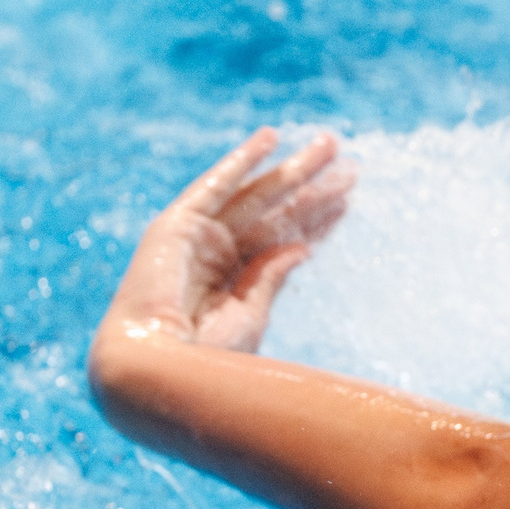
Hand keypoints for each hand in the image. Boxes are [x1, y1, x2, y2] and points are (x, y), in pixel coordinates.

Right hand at [102, 128, 354, 353]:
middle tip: (352, 165)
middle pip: (277, 213)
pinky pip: (216, 186)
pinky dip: (241, 161)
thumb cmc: (204, 359)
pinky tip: (271, 139)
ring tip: (330, 145)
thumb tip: (303, 246)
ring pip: (257, 195)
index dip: (317, 219)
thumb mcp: (249, 314)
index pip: (285, 239)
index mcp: (235, 281)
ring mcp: (197, 238)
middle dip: (313, 188)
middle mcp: (217, 254)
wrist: (157, 370)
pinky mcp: (178, 225)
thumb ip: (270, 277)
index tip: (348, 199)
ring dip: (292, 170)